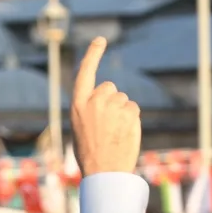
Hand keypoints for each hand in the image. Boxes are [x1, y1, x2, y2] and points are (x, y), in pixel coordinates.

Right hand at [70, 37, 140, 175]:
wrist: (104, 172)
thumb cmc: (90, 154)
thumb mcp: (80, 127)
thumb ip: (89, 109)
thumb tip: (106, 99)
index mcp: (78, 105)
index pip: (85, 72)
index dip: (93, 55)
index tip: (101, 40)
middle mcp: (94, 101)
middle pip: (110, 87)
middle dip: (112, 100)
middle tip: (108, 123)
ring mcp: (112, 106)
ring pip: (123, 100)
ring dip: (122, 112)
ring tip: (115, 133)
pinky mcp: (129, 113)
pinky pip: (134, 109)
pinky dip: (132, 119)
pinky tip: (124, 133)